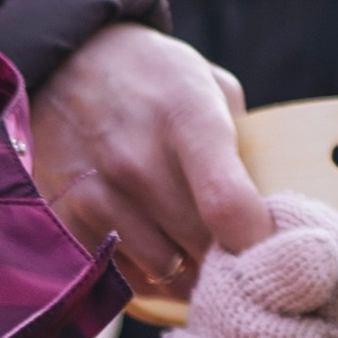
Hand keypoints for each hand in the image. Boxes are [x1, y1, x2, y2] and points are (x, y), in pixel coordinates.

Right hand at [27, 21, 269, 297]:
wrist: (67, 62)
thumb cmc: (155, 79)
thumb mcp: (210, 87)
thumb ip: (245, 147)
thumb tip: (270, 217)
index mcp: (188, 118)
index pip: (227, 205)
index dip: (257, 242)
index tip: (271, 249)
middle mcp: (137, 161)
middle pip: (202, 248)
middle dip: (229, 259)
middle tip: (239, 251)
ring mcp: (96, 193)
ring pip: (165, 270)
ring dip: (188, 269)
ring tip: (194, 246)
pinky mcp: (66, 218)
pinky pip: (123, 275)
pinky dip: (145, 271)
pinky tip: (153, 245)